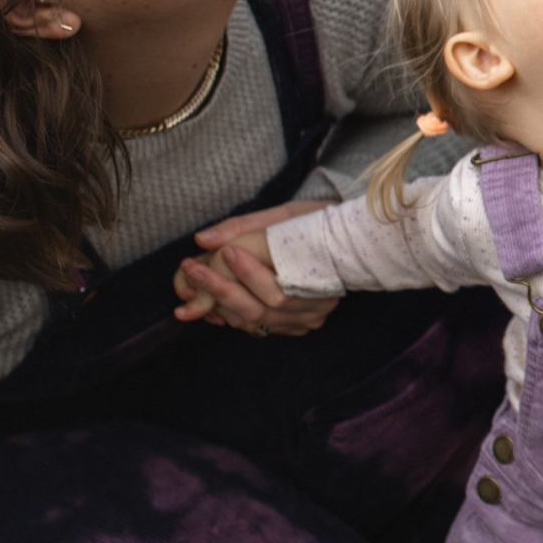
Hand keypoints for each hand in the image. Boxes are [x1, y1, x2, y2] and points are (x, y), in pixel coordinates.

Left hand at [175, 196, 339, 332]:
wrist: (350, 237)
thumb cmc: (317, 220)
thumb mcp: (284, 215)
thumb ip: (242, 227)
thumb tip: (202, 239)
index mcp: (320, 275)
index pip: (275, 287)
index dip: (245, 272)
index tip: (222, 251)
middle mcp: (316, 304)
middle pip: (261, 308)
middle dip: (221, 289)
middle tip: (191, 269)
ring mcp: (310, 318)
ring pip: (257, 321)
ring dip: (221, 306)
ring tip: (195, 284)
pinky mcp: (302, 324)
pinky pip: (261, 327)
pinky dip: (234, 315)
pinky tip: (214, 302)